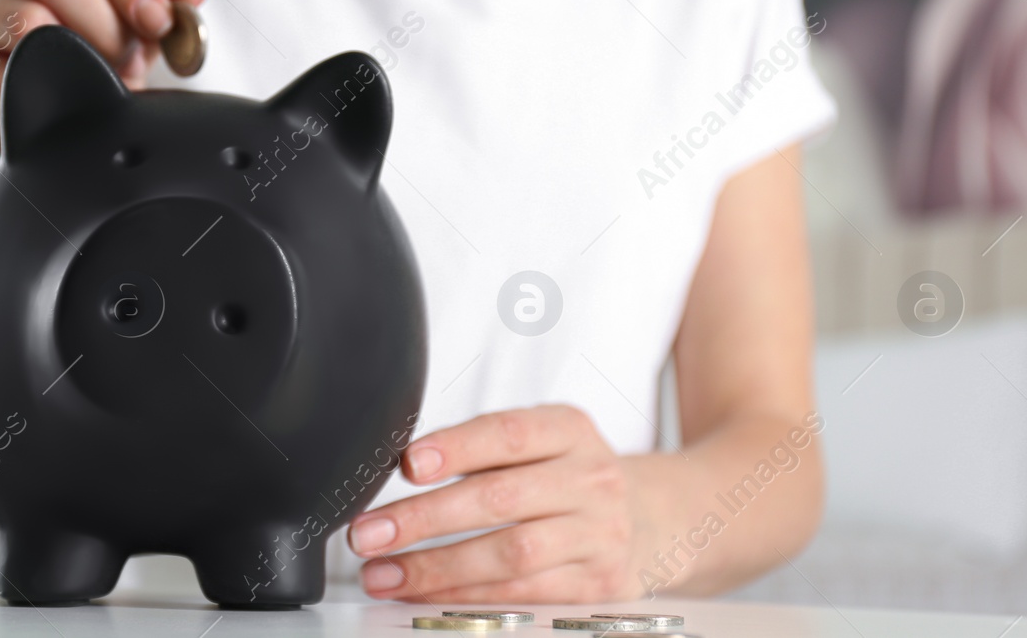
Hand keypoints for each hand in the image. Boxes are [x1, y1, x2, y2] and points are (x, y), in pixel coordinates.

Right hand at [0, 0, 206, 182]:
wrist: (18, 136)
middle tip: (127, 62)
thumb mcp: (123, 34)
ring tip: (97, 81)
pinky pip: (3, 69)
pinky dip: (44, 87)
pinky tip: (56, 98)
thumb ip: (156, 7)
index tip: (158, 20)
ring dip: (79, 56)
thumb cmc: (71, 72)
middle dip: (106, 24)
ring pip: (29, 17)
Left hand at [346, 405, 641, 602]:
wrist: (657, 517)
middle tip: (369, 532)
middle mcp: (590, 478)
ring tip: (382, 573)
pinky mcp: (599, 583)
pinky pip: (523, 592)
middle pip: (500, 499)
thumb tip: (405, 467)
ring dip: (437, 567)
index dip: (456, 448)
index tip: (407, 463)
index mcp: (569, 430)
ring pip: (510, 553)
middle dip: (424, 518)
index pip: (508, 434)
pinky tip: (426, 593)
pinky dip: (467, 596)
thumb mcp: (545, 441)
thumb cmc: (573, 475)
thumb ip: (485, 448)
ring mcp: (599, 533)